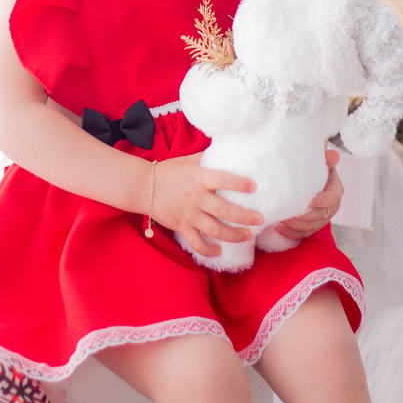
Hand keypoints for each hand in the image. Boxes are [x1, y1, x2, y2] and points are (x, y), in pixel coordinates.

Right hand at [148, 154, 262, 259]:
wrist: (143, 187)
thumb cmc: (167, 171)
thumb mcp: (187, 161)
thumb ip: (206, 158)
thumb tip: (225, 151)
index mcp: (198, 178)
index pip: (222, 179)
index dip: (239, 183)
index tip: (254, 187)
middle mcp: (195, 198)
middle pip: (224, 210)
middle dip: (244, 217)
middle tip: (260, 219)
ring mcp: (188, 215)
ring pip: (215, 230)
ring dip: (233, 235)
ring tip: (248, 236)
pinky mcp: (181, 227)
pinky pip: (197, 243)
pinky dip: (209, 250)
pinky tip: (220, 251)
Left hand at [275, 149, 342, 241]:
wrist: (312, 180)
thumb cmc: (316, 168)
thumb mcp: (322, 162)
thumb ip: (327, 158)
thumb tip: (332, 154)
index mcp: (335, 191)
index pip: (332, 199)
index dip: (321, 201)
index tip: (308, 201)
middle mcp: (331, 207)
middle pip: (319, 216)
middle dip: (303, 217)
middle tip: (286, 213)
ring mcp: (323, 218)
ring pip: (311, 227)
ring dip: (295, 226)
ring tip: (280, 220)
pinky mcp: (313, 226)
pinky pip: (304, 234)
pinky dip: (292, 234)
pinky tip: (278, 229)